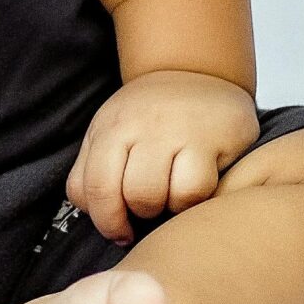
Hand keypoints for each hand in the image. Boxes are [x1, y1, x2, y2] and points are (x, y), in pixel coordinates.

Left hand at [68, 69, 258, 244]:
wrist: (195, 72)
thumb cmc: (149, 115)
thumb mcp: (110, 132)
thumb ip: (91, 169)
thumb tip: (90, 212)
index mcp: (108, 129)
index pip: (90, 188)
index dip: (104, 221)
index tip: (119, 232)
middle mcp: (138, 126)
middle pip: (123, 195)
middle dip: (134, 215)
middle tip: (148, 210)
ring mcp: (175, 130)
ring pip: (157, 195)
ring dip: (164, 209)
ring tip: (172, 196)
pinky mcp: (212, 138)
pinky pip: (194, 189)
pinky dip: (193, 200)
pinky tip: (197, 186)